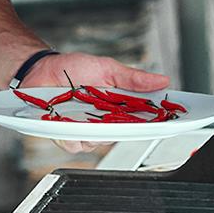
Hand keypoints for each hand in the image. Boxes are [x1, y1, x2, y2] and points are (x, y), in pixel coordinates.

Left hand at [22, 52, 170, 154]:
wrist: (41, 69)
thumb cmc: (73, 69)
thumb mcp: (107, 68)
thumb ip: (133, 79)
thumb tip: (162, 80)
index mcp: (118, 107)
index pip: (143, 120)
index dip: (158, 123)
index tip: (173, 121)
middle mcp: (104, 122)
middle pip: (123, 135)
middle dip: (125, 127)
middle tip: (121, 114)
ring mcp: (85, 130)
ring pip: (99, 143)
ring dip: (95, 129)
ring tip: (86, 111)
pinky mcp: (65, 135)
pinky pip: (75, 144)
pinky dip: (72, 134)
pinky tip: (68, 120)